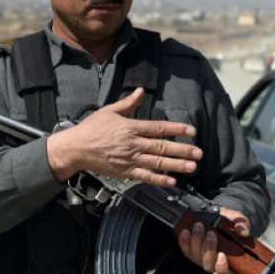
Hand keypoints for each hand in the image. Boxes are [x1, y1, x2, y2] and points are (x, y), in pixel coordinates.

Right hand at [46, 87, 202, 185]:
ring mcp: (129, 159)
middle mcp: (133, 144)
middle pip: (162, 146)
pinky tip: (172, 182)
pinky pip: (144, 176)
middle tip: (199, 153)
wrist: (75, 149)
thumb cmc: (91, 128)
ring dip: (176, 165)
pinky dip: (158, 180)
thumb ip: (128, 103)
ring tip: (192, 167)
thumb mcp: (109, 111)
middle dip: (183, 150)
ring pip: (157, 162)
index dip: (176, 129)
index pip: (158, 128)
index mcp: (131, 127)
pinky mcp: (124, 172)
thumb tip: (140, 91)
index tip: (191, 131)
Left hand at [178, 208, 250, 273]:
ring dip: (197, 242)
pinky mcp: (190, 251)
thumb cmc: (230, 223)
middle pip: (208, 266)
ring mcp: (201, 258)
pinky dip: (184, 241)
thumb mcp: (239, 221)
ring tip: (199, 226)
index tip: (222, 255)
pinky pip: (185, 250)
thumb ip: (243, 224)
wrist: (216, 215)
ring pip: (196, 257)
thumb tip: (243, 231)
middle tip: (211, 233)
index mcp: (231, 263)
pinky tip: (186, 231)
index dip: (223, 268)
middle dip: (208, 250)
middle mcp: (214, 264)